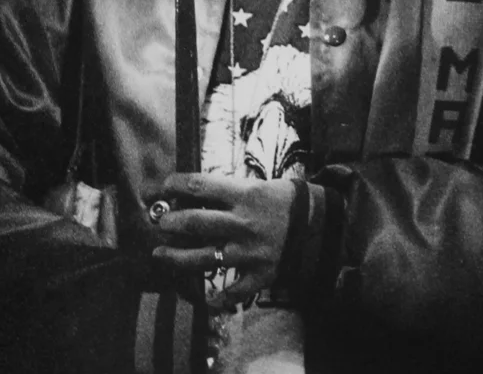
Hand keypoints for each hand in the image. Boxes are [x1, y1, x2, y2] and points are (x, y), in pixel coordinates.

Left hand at [150, 174, 296, 301]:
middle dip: (170, 222)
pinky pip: (233, 291)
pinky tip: (206, 299)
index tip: (165, 185)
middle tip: (161, 222)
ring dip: (176, 256)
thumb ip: (233, 192)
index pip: (201, 186)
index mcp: (246, 195)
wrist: (322, 224)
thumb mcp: (263, 186)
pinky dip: (218, 298)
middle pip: (194, 222)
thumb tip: (196, 194)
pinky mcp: (260, 274)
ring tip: (160, 253)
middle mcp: (244, 223)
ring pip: (202, 259)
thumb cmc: (289, 201)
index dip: (177, 184)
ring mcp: (250, 252)